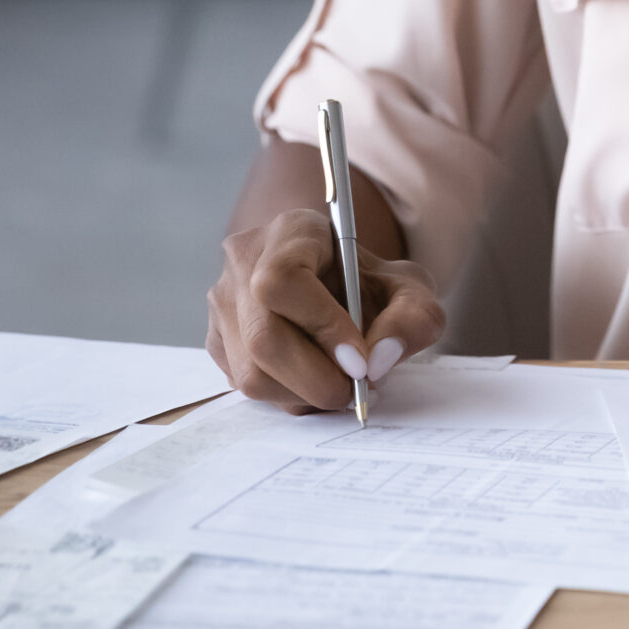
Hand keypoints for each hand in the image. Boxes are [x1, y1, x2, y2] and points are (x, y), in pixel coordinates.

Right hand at [206, 208, 445, 412]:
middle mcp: (243, 262)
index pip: (283, 280)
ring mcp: (222, 303)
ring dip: (304, 394)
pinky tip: (315, 381)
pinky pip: (245, 387)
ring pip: (251, 373)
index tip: (360, 360)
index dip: (322, 326)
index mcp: (290, 232)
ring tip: (341, 385)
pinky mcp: (216, 341)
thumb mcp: (410, 290)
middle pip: (263, 337)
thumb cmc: (370, 283)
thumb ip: (412, 318)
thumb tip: (378, 360)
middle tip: (356, 390)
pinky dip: (288, 397)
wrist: (340, 284)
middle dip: (316, 378)